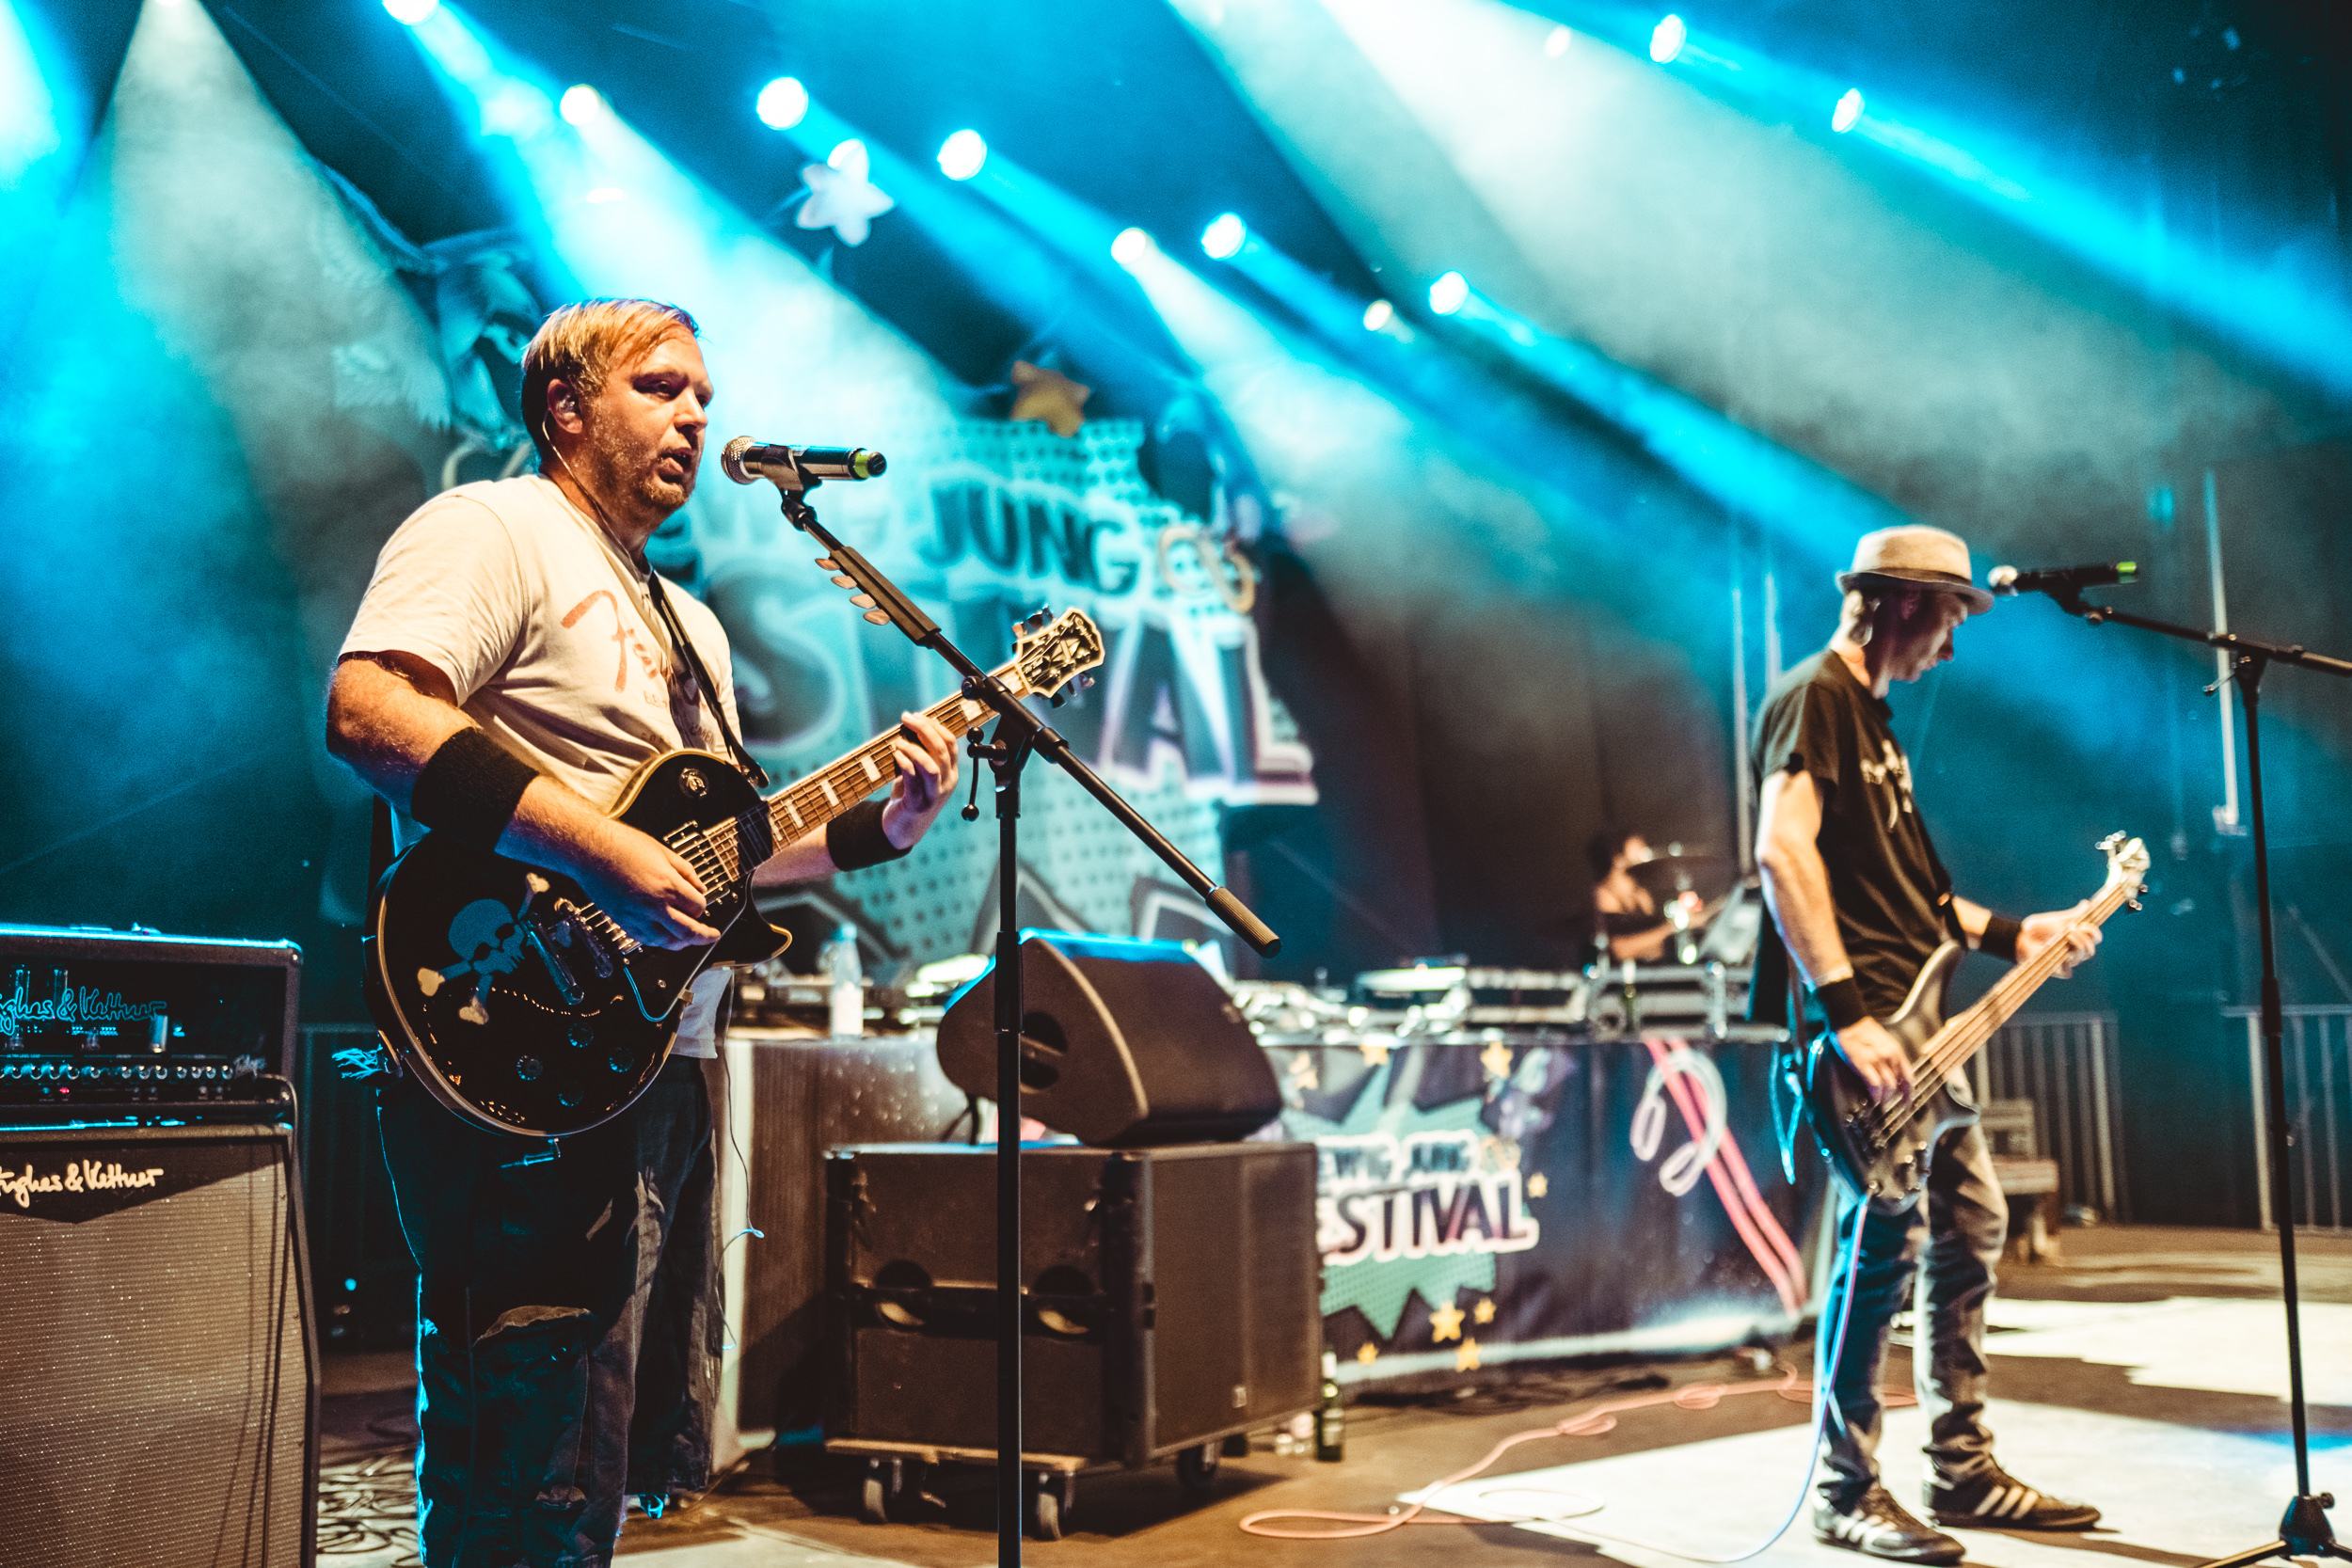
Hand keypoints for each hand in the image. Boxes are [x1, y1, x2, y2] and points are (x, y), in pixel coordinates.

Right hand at [571, 821, 721, 949]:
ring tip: (689, 939)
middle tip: (712, 936)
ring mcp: (638, 917)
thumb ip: (685, 871)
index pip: (698, 907)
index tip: (702, 904)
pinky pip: (647, 940)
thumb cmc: (621, 845)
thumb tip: (700, 886)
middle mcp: (655, 905)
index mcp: (668, 885)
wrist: (590, 850)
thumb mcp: (663, 851)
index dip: (703, 906)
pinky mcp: (623, 922)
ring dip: (682, 942)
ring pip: (668, 941)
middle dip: (704, 936)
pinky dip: (659, 941)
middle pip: (689, 931)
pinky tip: (665, 936)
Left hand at [880, 711, 960, 849]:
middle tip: (907, 718)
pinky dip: (905, 762)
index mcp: (950, 773)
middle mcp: (946, 783)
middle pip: (942, 750)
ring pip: (931, 765)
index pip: (951, 743)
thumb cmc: (909, 797)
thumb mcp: (919, 774)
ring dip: (914, 748)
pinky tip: (896, 754)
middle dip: (924, 729)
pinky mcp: (918, 804)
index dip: (935, 726)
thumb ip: (919, 755)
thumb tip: (909, 728)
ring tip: (899, 741)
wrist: (902, 829)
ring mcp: (934, 795)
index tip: (917, 715)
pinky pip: (913, 779)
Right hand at [1834, 1016, 1912, 1101]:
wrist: (1850, 1020)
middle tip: (1887, 1103)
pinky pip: (1875, 1085)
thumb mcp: (1885, 1042)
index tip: (1907, 1103)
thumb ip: (1891, 1057)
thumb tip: (1892, 1075)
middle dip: (1893, 1097)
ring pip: (1888, 1087)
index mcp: (1896, 1051)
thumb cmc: (1864, 1030)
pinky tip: (1873, 1099)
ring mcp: (1877, 1060)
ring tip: (1879, 1103)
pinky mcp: (1863, 1063)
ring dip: (1884, 1098)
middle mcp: (1890, 1056)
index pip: (1908, 1077)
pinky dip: (1875, 1095)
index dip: (1909, 1093)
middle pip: (1897, 1084)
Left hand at [2017, 901, 2100, 976]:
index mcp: (2079, 940)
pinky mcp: (2056, 970)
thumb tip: (2086, 903)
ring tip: (2067, 934)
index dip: (2094, 932)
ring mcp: (2067, 962)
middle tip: (2072, 928)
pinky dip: (2066, 965)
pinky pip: (2067, 972)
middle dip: (2084, 938)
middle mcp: (2076, 952)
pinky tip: (2062, 956)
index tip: (2084, 924)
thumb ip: (2074, 914)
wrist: (2022, 936)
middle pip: (2090, 951)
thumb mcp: (2059, 920)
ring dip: (2077, 945)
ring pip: (2080, 958)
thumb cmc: (2042, 928)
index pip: (2096, 939)